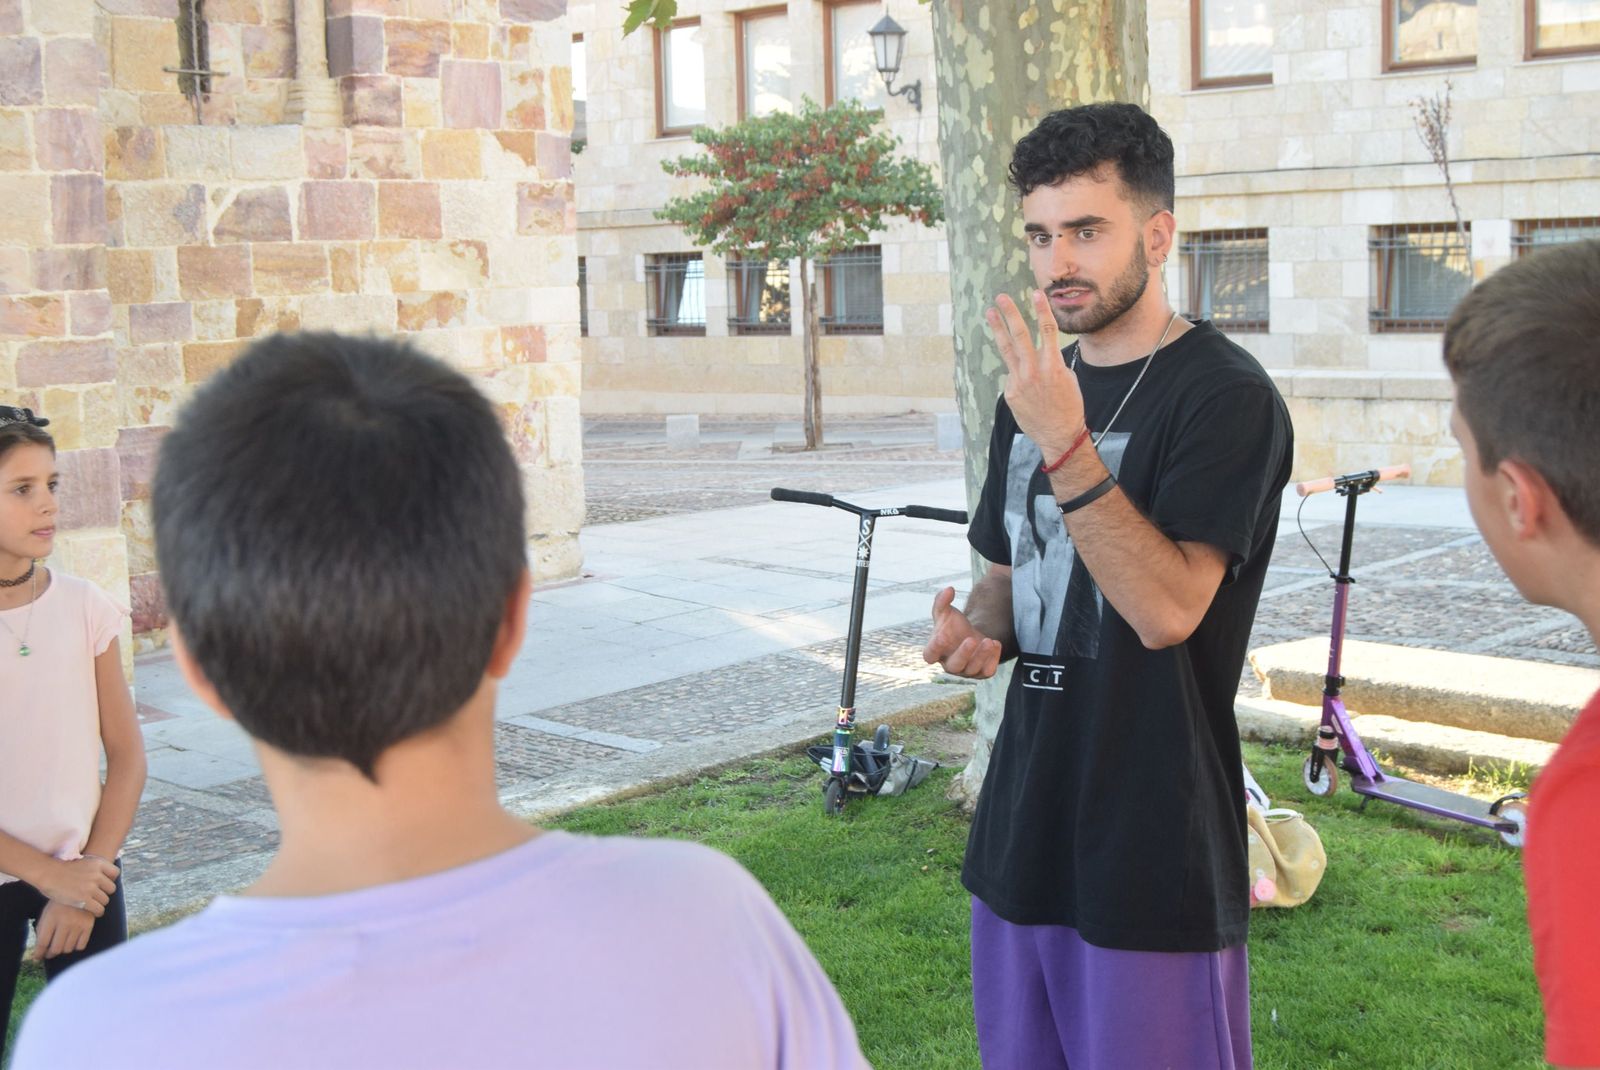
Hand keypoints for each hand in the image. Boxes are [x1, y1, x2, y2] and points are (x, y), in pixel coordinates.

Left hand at [32, 901, 93, 960]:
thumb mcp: (47, 913)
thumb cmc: (60, 904)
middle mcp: (65, 922)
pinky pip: (81, 946)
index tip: (37, 957)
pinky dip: (75, 947)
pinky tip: (73, 941)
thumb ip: (42, 931)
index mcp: (51, 918)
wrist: (80, 891)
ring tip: (61, 945)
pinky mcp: (89, 926)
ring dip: (63, 950)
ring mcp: (78, 924)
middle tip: (49, 953)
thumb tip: (39, 951)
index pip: (43, 942)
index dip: (39, 953)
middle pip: (56, 948)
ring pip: (68, 949)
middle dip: (50, 954)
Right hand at [35, 856, 117, 916]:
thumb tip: (106, 878)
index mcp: (98, 863)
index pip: (115, 873)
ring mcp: (91, 887)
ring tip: (92, 904)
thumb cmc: (63, 869)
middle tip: (95, 896)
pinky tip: (93, 912)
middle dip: (104, 893)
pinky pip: (99, 909)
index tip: (102, 884)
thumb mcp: (83, 862)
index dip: (109, 880)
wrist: (47, 873)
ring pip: (105, 900)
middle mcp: (97, 875)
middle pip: (111, 888)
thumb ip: (95, 869)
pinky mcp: (84, 899)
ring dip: (99, 903)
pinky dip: (97, 912)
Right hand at [922, 587, 1002, 678]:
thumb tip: (949, 589)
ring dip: (981, 655)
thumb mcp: (945, 612)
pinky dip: (993, 659)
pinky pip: (987, 671)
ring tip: (989, 640)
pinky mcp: (981, 672)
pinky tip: (996, 644)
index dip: (935, 647)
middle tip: (971, 639)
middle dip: (963, 653)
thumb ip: (942, 601)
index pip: (930, 655)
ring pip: (972, 669)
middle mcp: (949, 664)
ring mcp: (965, 671)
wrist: (969, 635)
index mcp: (935, 651)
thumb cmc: (952, 625)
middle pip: (954, 665)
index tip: (943, 636)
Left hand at [986, 290, 1085, 457]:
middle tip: (1001, 297)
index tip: (1036, 293)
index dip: (1042, 310)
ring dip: (998, 329)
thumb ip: (1053, 362)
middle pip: (1019, 336)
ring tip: (990, 312)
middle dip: (1011, 314)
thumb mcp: (1069, 379)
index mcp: (1053, 365)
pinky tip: (1026, 386)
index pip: (1047, 330)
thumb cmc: (1069, 406)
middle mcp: (1033, 371)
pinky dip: (1018, 374)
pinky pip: (1013, 376)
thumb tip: (1042, 352)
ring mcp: (1018, 382)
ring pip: (1007, 350)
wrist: (1059, 435)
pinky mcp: (1009, 393)